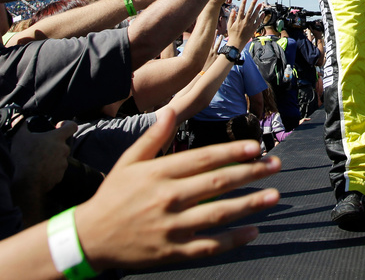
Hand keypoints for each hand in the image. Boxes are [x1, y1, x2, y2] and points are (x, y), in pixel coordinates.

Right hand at [10, 119, 76, 225]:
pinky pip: (56, 170)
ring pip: (59, 158)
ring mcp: (63, 164)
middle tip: (40, 147)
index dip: (67, 124)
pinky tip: (38, 171)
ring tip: (37, 161)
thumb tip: (18, 118)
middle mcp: (64, 150)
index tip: (58, 126)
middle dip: (53, 145)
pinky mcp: (60, 176)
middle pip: (63, 144)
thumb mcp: (19, 137)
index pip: (72, 126)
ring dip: (51, 158)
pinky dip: (50, 170)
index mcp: (57, 138)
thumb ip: (20, 125)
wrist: (26, 183)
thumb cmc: (24, 157)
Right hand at [74, 110, 279, 269]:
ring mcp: (171, 227)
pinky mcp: (173, 251)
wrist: (89, 238)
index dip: (231, 152)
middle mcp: (168, 198)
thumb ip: (153, 138)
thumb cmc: (112, 196)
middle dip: (249, 173)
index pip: (202, 159)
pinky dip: (232, 240)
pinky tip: (254, 231)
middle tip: (275, 165)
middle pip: (216, 183)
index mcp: (159, 173)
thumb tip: (170, 111)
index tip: (255, 147)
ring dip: (249, 205)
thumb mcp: (128, 162)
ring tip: (274, 195)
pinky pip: (209, 246)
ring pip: (217, 214)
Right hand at [227, 0, 261, 48]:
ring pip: (255, 16)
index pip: (241, 10)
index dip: (243, 3)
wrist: (236, 44)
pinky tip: (263, 13)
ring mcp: (249, 26)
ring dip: (258, 9)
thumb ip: (231, 17)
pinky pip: (258, 22)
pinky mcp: (253, 29)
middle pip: (249, 11)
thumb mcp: (229, 25)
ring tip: (261, 4)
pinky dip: (261, 18)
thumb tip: (233, 9)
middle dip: (253, 4)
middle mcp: (245, 22)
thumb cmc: (232, 35)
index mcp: (238, 20)